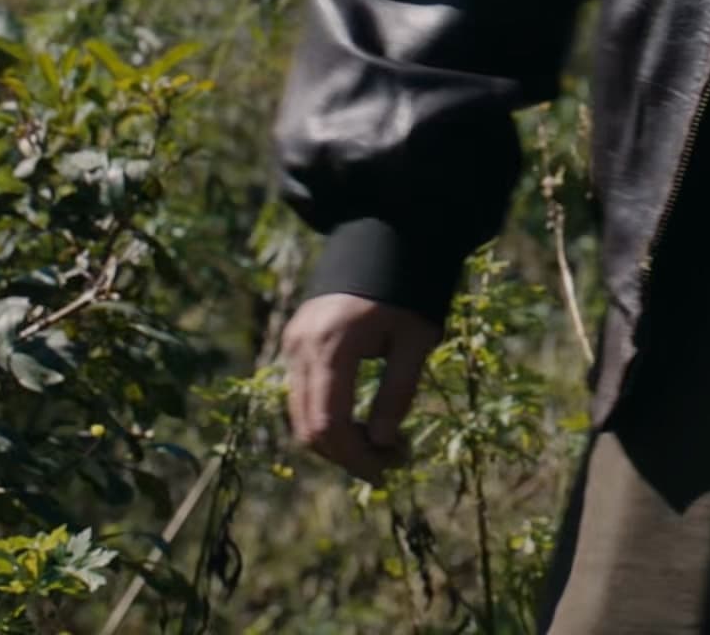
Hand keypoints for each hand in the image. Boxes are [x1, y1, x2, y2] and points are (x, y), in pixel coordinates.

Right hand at [282, 291, 439, 482]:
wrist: (384, 239)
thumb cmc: (409, 289)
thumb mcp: (417, 340)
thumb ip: (398, 393)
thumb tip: (383, 445)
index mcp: (331, 346)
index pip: (329, 425)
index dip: (357, 458)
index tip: (390, 470)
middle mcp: (301, 347)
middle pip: (309, 427)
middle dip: (348, 455)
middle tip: (392, 463)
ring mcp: (292, 343)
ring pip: (302, 415)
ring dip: (338, 439)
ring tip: (383, 444)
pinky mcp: (295, 341)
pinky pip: (304, 394)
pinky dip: (328, 416)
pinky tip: (363, 422)